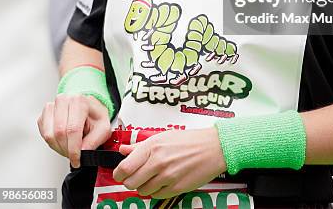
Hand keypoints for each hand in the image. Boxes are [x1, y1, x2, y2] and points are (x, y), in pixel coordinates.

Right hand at [37, 94, 110, 167]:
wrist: (89, 108)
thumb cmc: (95, 116)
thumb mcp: (103, 128)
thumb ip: (94, 141)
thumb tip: (83, 152)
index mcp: (80, 101)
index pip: (72, 129)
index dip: (73, 149)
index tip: (77, 160)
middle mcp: (64, 100)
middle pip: (59, 133)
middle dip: (67, 149)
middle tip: (74, 155)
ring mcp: (52, 106)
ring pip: (49, 135)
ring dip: (59, 147)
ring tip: (69, 147)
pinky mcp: (44, 114)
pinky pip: (44, 134)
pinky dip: (53, 143)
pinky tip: (63, 140)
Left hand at [112, 127, 226, 197]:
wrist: (213, 148)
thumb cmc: (189, 140)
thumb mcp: (163, 136)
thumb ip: (140, 146)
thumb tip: (123, 150)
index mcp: (152, 146)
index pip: (124, 168)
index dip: (119, 173)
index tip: (121, 173)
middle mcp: (158, 162)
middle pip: (131, 182)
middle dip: (131, 181)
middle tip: (137, 175)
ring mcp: (167, 177)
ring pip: (143, 191)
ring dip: (144, 186)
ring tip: (154, 176)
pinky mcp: (176, 188)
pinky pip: (156, 195)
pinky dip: (157, 190)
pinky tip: (164, 180)